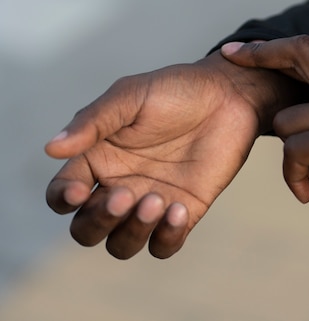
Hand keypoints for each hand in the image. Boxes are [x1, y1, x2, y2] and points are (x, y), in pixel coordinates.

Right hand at [45, 52, 302, 258]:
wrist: (229, 96)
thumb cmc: (176, 91)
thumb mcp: (130, 97)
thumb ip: (93, 122)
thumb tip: (52, 148)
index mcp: (98, 159)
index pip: (63, 194)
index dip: (64, 199)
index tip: (81, 190)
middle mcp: (120, 185)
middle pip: (87, 229)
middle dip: (99, 221)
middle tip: (126, 194)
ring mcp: (151, 202)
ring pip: (122, 244)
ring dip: (132, 232)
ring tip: (158, 199)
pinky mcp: (184, 211)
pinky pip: (164, 245)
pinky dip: (166, 238)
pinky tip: (179, 210)